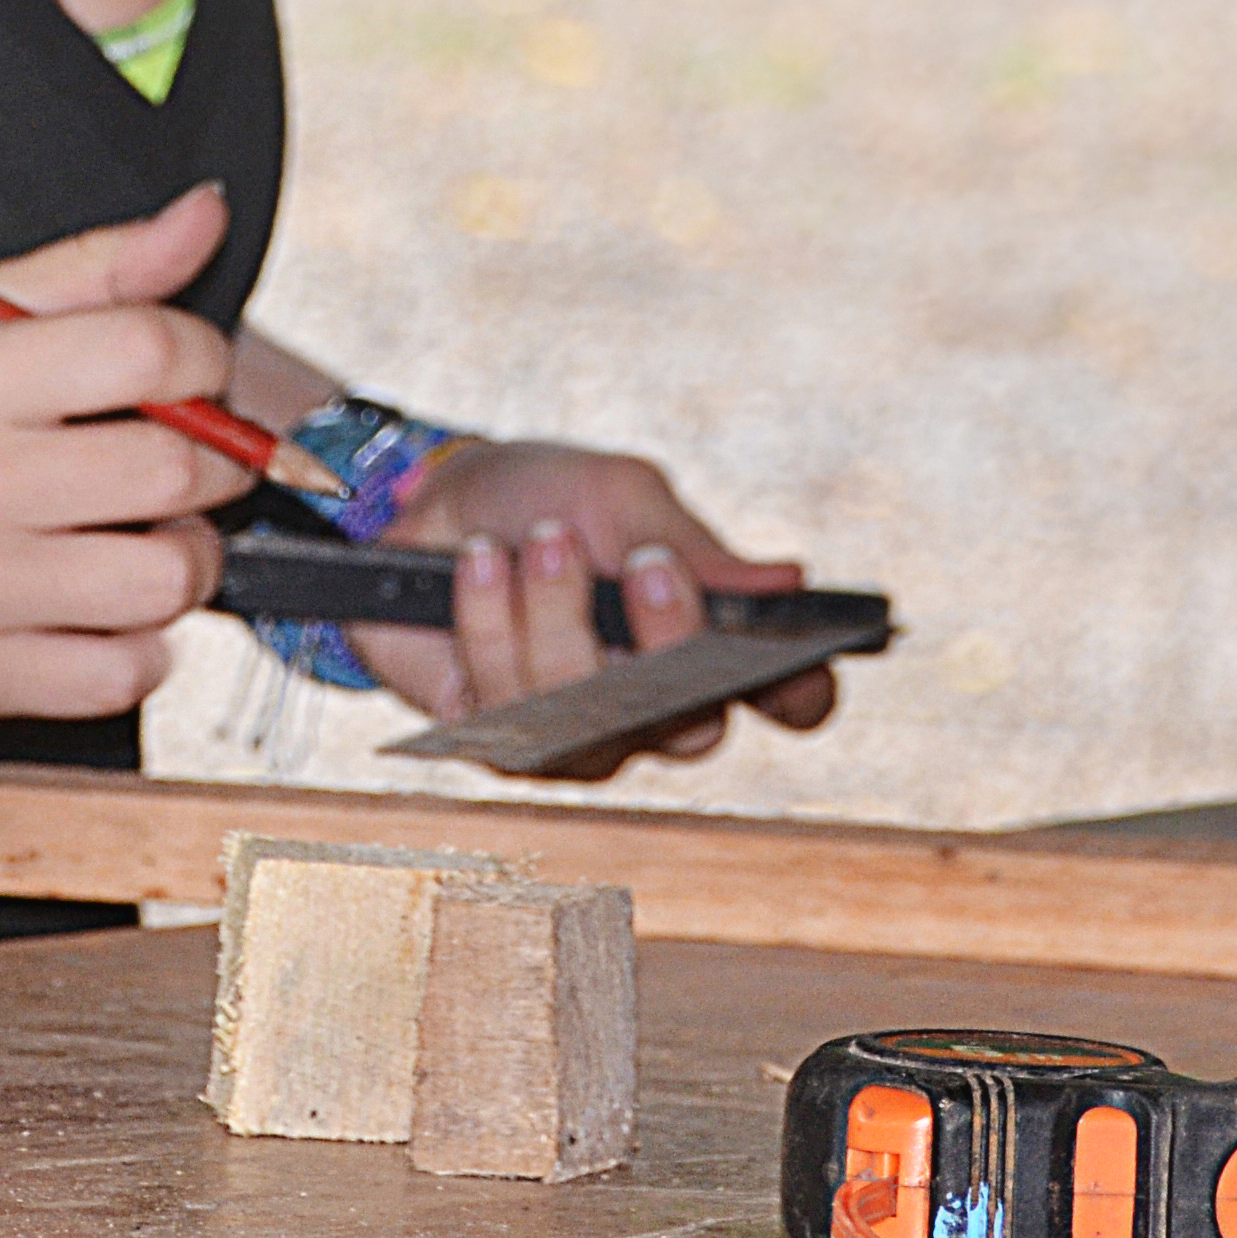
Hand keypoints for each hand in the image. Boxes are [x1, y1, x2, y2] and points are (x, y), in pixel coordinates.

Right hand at [0, 183, 249, 717]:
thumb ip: (95, 268)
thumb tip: (202, 216)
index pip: (149, 351)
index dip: (205, 359)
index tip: (195, 374)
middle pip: (175, 470)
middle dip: (213, 462)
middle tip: (183, 456)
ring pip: (167, 579)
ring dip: (186, 556)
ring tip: (146, 535)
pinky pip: (124, 675)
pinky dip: (143, 645)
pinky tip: (105, 605)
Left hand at [352, 437, 839, 776]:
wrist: (435, 498)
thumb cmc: (545, 499)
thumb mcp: (623, 497)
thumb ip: (696, 548)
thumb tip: (787, 583)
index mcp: (707, 648)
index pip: (785, 700)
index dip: (801, 693)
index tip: (796, 655)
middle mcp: (652, 709)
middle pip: (694, 726)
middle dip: (668, 639)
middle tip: (643, 562)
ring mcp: (576, 736)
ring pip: (587, 710)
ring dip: (558, 610)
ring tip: (538, 538)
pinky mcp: (495, 739)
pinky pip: (503, 701)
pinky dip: (490, 617)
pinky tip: (478, 563)